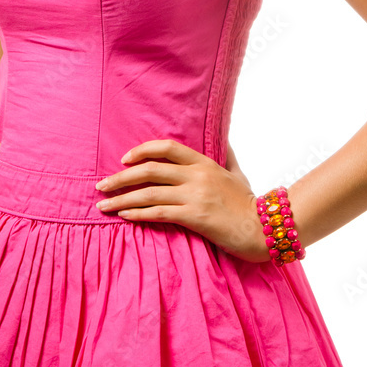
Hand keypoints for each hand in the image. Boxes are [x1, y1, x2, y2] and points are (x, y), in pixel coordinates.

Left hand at [94, 139, 271, 263]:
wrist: (265, 228)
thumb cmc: (249, 203)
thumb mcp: (237, 172)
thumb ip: (226, 155)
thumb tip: (223, 138)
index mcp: (204, 162)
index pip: (167, 148)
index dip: (142, 150)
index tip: (123, 159)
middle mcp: (197, 175)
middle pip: (150, 170)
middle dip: (121, 177)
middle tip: (101, 186)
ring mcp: (195, 195)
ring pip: (149, 193)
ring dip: (121, 198)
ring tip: (103, 206)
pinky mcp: (195, 217)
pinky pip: (159, 212)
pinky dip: (137, 213)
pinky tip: (124, 216)